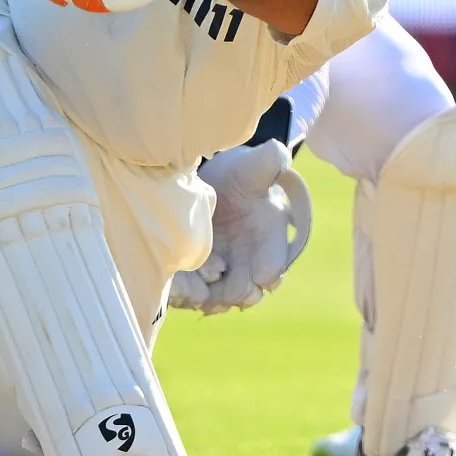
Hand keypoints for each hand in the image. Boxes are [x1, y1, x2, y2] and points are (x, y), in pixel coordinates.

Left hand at [169, 140, 312, 314]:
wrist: (215, 185)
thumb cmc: (240, 174)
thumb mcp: (254, 164)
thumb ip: (269, 161)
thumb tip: (280, 155)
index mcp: (270, 240)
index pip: (275, 264)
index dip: (270, 271)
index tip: (262, 276)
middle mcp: (251, 263)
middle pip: (247, 291)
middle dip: (237, 293)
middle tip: (223, 292)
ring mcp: (226, 274)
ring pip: (220, 298)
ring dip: (209, 299)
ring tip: (193, 295)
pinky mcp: (200, 277)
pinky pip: (194, 294)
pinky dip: (186, 296)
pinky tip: (176, 290)